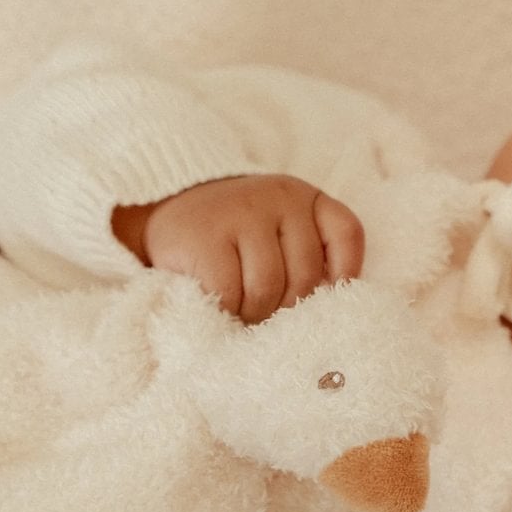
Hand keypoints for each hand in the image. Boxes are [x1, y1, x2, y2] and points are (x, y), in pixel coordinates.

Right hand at [113, 173, 364, 323]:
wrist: (164, 210)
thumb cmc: (233, 236)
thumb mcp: (277, 231)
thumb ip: (307, 256)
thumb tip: (330, 314)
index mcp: (304, 198)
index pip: (346, 233)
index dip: (343, 274)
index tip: (323, 298)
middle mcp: (279, 198)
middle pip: (307, 276)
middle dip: (286, 307)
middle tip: (264, 310)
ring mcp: (242, 214)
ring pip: (269, 289)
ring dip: (254, 312)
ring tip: (241, 308)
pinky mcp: (207, 238)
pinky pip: (231, 293)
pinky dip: (227, 309)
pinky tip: (218, 302)